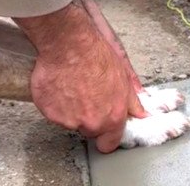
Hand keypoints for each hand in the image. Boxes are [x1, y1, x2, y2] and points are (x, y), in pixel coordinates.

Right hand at [14, 1, 148, 152]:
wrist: (69, 45)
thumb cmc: (96, 57)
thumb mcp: (123, 77)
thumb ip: (132, 101)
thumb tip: (141, 114)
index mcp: (112, 118)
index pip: (109, 144)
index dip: (106, 136)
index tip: (104, 129)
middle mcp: (90, 123)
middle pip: (89, 131)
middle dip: (89, 117)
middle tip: (87, 95)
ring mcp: (67, 120)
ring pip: (70, 121)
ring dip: (71, 109)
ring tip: (73, 86)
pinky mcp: (49, 112)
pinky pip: (53, 112)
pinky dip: (55, 102)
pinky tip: (60, 85)